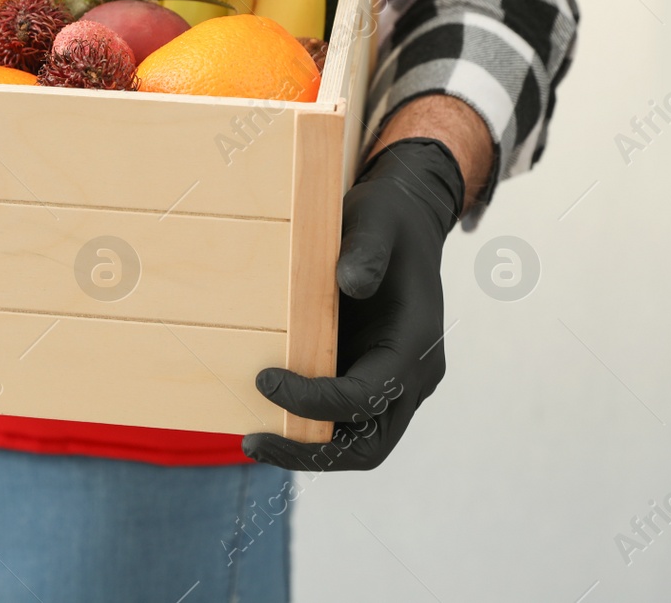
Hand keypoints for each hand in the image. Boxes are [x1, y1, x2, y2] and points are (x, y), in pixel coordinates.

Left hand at [241, 138, 464, 470]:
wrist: (405, 219)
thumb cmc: (388, 221)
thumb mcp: (376, 223)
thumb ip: (366, 252)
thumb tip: (349, 282)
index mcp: (416, 345)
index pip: (367, 397)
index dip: (315, 400)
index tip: (264, 379)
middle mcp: (411, 375)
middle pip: (368, 444)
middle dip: (311, 452)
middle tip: (254, 442)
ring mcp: (392, 381)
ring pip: (356, 442)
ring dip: (307, 448)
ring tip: (254, 440)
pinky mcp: (369, 376)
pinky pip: (343, 420)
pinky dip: (308, 426)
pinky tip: (266, 415)